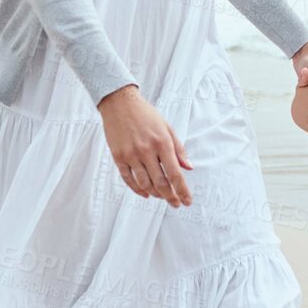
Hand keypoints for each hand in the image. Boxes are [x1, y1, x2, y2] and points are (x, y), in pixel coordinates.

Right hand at [98, 85, 192, 206]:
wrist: (120, 104)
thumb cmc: (146, 115)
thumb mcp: (167, 128)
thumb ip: (178, 149)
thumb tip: (188, 167)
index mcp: (162, 143)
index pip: (175, 173)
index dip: (182, 190)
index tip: (187, 200)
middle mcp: (147, 151)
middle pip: (160, 182)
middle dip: (170, 196)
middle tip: (176, 203)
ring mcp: (131, 155)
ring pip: (144, 183)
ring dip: (155, 194)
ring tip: (162, 197)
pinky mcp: (118, 157)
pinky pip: (128, 179)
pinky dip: (138, 189)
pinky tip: (145, 193)